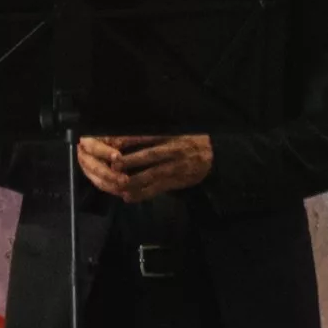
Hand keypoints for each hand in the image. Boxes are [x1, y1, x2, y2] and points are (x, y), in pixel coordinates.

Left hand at [74, 132, 216, 200]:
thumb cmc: (189, 139)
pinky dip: (143, 194)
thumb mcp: (175, 130)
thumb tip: (129, 131)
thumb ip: (155, 132)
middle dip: (131, 160)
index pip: (148, 137)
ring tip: (118, 185)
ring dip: (134, 181)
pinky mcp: (177, 181)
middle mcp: (173, 151)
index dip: (131, 140)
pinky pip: (158, 189)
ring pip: (152, 175)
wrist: (214, 154)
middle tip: (114, 165)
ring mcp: (175, 167)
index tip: (113, 142)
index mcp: (170, 136)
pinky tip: (129, 197)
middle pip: (150, 155)